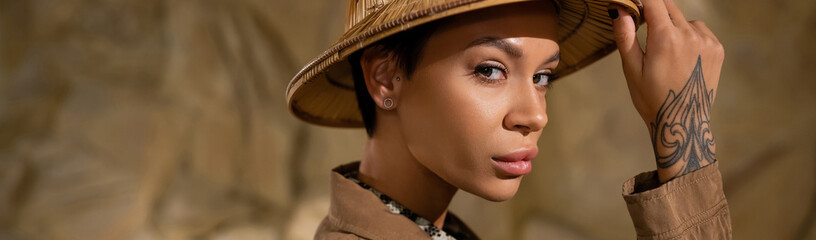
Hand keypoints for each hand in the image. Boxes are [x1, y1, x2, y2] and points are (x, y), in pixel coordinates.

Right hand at [609, 0, 724, 181]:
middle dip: (653, 12)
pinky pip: (699, 30)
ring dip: (672, 25)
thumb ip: (626, 36)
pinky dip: (688, 35)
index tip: (633, 5)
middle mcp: (690, 35)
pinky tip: (681, 56)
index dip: (642, 0)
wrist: (683, 123)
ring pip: (684, 19)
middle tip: (643, 29)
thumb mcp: (632, 70)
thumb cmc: (651, 98)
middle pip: (668, 6)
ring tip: (664, 51)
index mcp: (665, 38)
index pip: (654, 1)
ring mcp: (707, 41)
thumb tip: (618, 9)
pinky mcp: (717, 48)